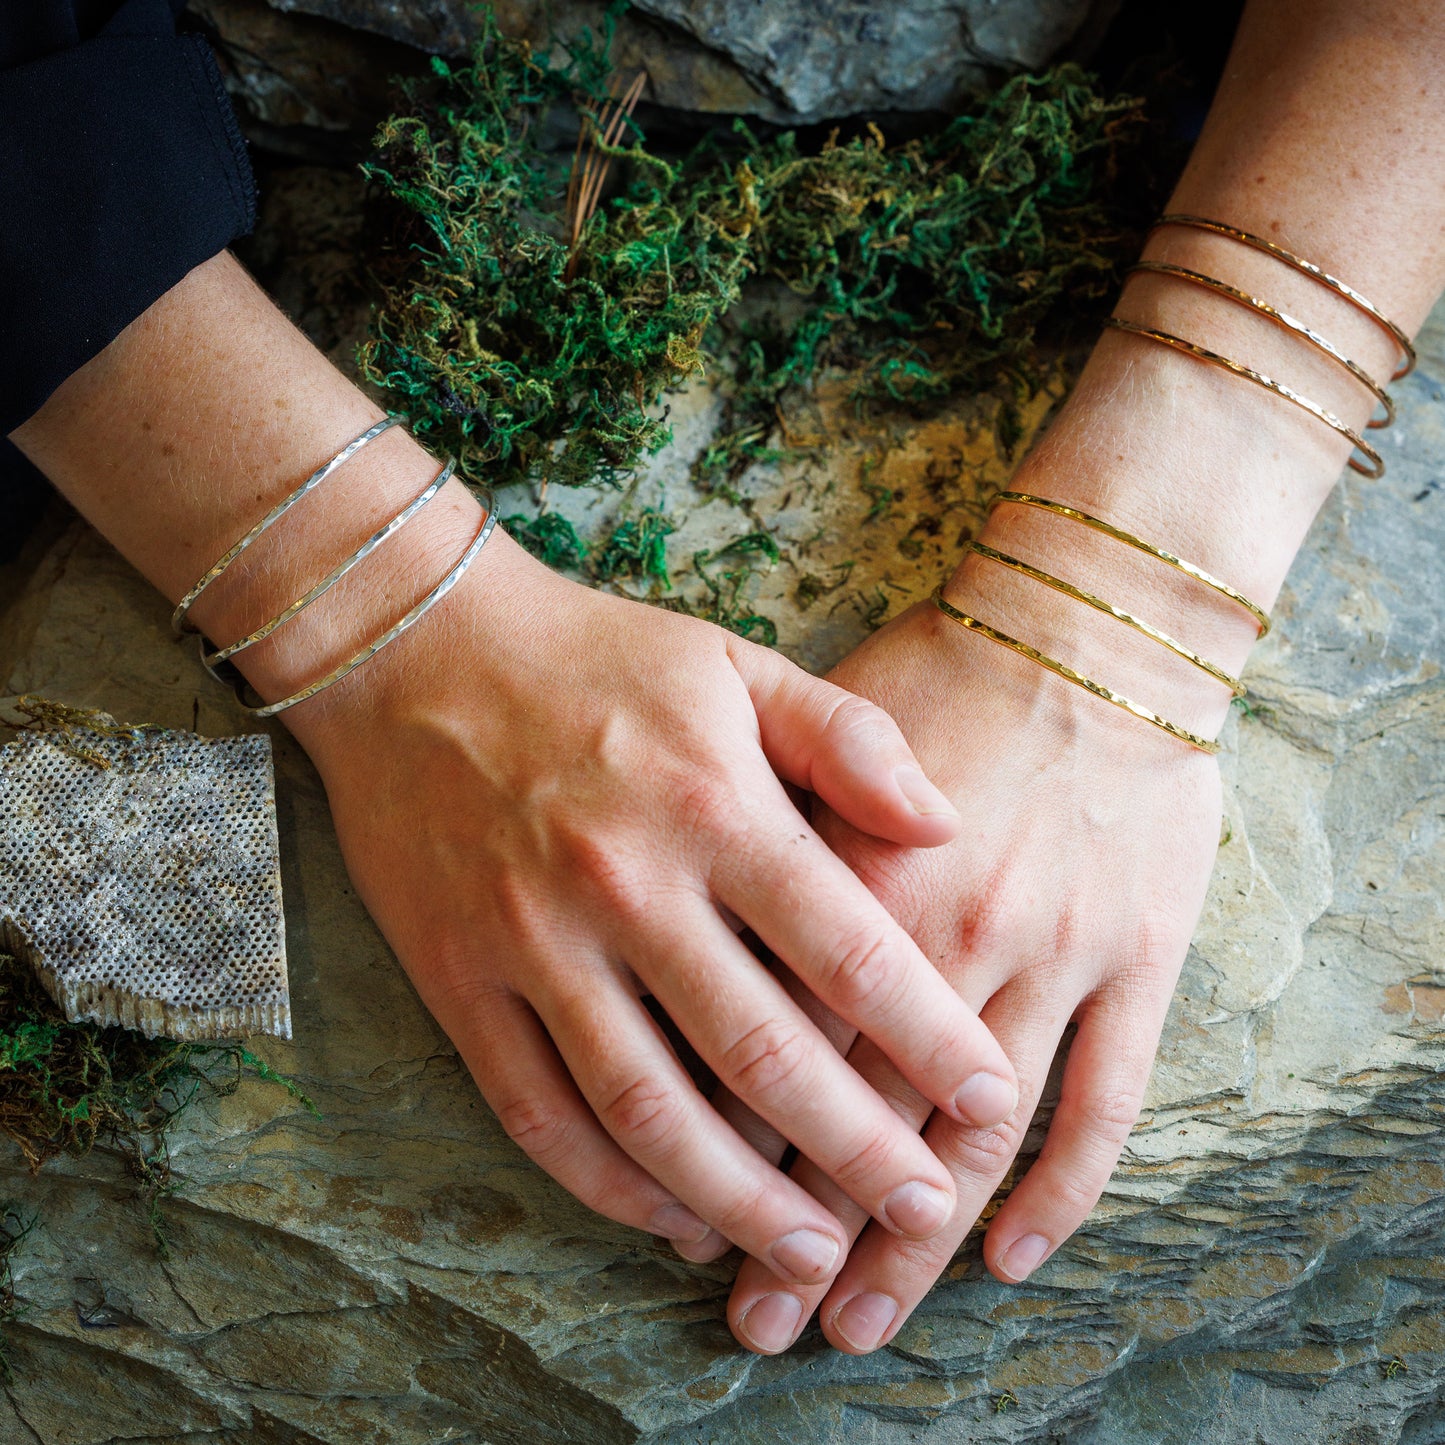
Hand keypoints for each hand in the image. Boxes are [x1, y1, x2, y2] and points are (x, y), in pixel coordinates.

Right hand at [290, 523, 1019, 1287]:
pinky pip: (538, 1112)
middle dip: (855, 1150)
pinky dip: (609, 1185)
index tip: (988, 1102)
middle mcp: (629, 885)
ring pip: (648, 1110)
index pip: (850, 951)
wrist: (414, 649)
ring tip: (810, 1256)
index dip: (930, 1039)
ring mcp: (534, 942)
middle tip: (921, 1211)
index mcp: (714, 806)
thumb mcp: (735, 663)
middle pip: (761, 1053)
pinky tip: (672, 1221)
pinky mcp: (459, 981)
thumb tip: (947, 826)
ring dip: (738, 1200)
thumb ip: (850, 740)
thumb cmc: (595, 658)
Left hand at [718, 526, 1224, 1351]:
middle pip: (858, 1113)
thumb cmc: (940, 668)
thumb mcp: (808, 717)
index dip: (730, 1150)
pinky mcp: (1138, 957)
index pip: (771, 1045)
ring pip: (971, 1132)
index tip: (693, 1232)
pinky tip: (1013, 1254)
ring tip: (859, 1322)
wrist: (1092, 623)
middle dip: (804, 1230)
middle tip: (763, 1323)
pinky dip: (1064, 1189)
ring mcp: (1049, 951)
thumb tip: (700, 944)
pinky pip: (1106, 1099)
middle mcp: (941, 931)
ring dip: (913, 1243)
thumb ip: (755, 836)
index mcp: (841, 876)